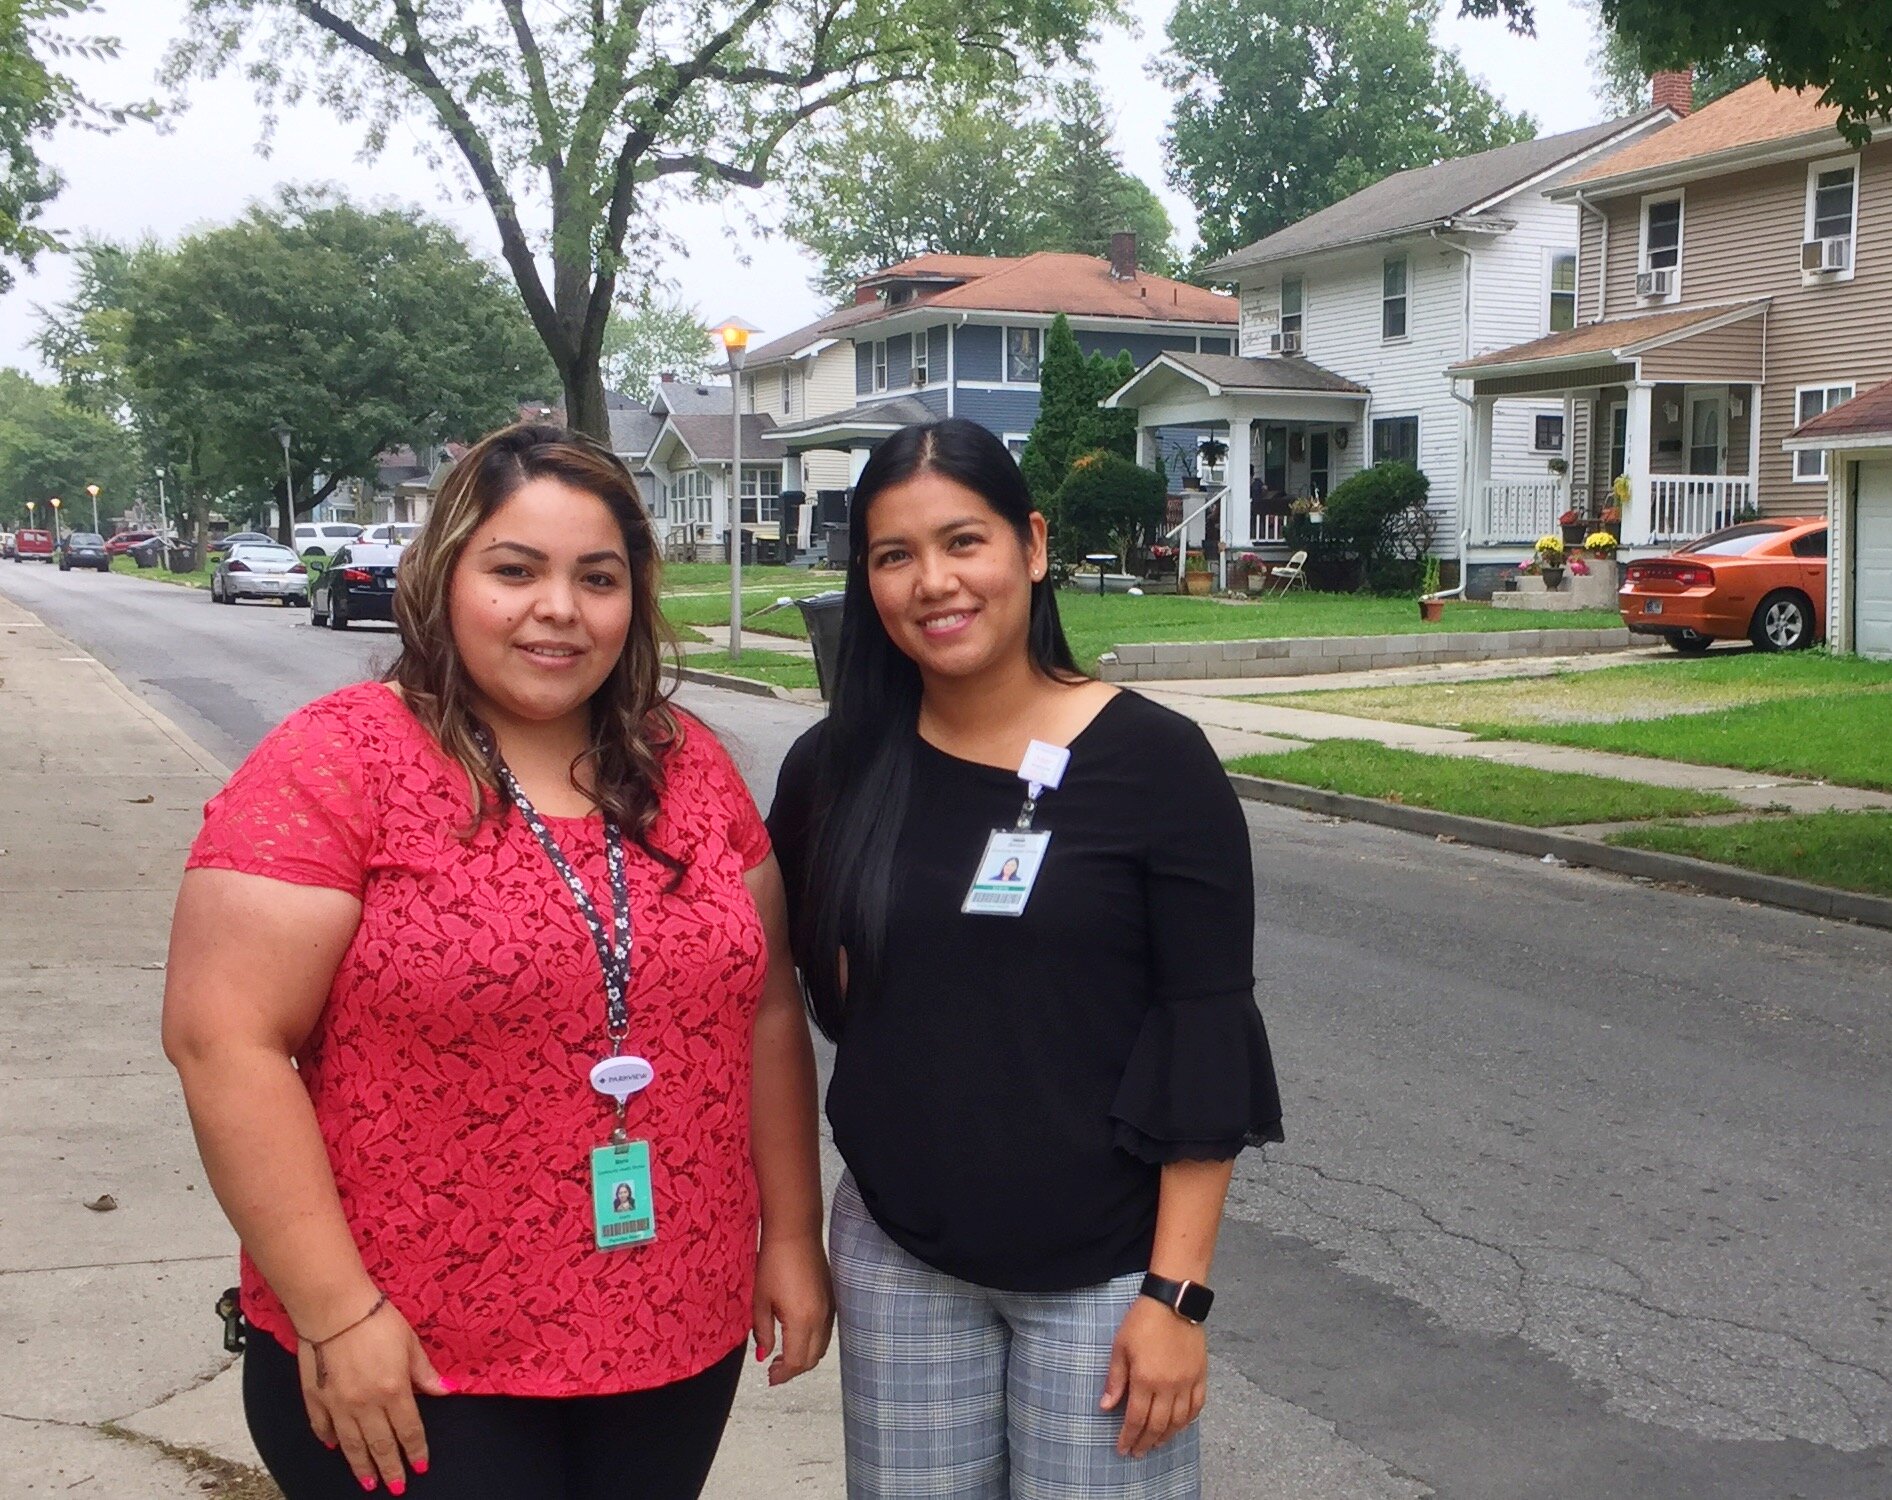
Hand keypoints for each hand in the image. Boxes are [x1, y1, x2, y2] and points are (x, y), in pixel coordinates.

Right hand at [297, 1300, 452, 1493]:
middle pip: (380, 1445)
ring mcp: (338, 1404)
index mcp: (393, 1391)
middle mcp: (365, 1404)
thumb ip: (424, 1372)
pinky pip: (323, 1427)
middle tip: (397, 1487)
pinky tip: (335, 1448)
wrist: (333, 1308)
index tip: (421, 1467)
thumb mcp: (410, 1342)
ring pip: (352, 1445)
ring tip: (369, 1483)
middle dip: (391, 1469)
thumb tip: (446, 1390)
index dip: (416, 1452)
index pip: (409, 1431)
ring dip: (362, 1466)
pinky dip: (330, 1440)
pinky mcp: (314, 1397)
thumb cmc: (375, 1319)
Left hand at [751, 1231, 833, 1386]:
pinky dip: (813, 1342)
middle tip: (773, 1369)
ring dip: (805, 1356)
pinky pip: (826, 1331)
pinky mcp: (832, 1299)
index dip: (783, 1375)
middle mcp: (821, 1318)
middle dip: (793, 1369)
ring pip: (822, 1346)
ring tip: (783, 1355)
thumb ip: (762, 1332)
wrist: (795, 1234)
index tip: (769, 1377)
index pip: (797, 1361)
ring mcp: (830, 1308)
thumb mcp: (760, 1300)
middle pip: (812, 1358)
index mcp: (802, 1320)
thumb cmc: (774, 1262)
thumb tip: (762, 1355)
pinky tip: (797, 1336)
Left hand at [1099, 1296, 1207, 1458]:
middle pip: (1158, 1425)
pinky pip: (1197, 1406)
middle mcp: (1169, 1387)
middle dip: (1145, 1442)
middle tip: (1137, 1453)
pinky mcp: (1201, 1375)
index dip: (1128, 1437)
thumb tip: (1106, 1406)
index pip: (1136, 1419)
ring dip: (1167, 1436)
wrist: (1174, 1301)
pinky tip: (1180, 1426)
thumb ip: (1115, 1379)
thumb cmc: (1142, 1321)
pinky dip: (1188, 1421)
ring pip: (1179, 1421)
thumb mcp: (1120, 1347)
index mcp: (1145, 1380)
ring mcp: (1187, 1382)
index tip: (1122, 1449)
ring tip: (1156, 1444)